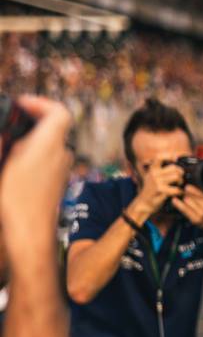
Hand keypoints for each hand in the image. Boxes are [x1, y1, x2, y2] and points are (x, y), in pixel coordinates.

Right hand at [0, 97, 71, 248]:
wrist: (31, 232)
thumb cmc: (17, 199)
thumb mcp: (5, 163)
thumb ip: (6, 143)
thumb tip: (5, 135)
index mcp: (50, 144)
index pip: (59, 112)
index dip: (40, 104)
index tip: (21, 104)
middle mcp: (62, 154)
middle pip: (53, 127)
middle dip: (31, 121)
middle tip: (10, 123)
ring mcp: (62, 169)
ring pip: (50, 144)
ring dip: (31, 139)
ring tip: (9, 145)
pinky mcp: (57, 182)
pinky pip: (48, 159)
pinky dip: (33, 155)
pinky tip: (14, 164)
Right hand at [129, 156, 183, 220]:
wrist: (143, 204)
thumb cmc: (151, 191)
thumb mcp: (152, 177)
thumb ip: (161, 169)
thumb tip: (175, 159)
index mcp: (152, 170)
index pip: (159, 157)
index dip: (169, 156)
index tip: (175, 159)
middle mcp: (154, 174)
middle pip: (174, 168)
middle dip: (181, 173)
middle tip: (180, 179)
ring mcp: (157, 182)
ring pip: (177, 177)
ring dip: (181, 182)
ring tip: (178, 186)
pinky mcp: (161, 191)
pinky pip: (176, 189)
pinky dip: (180, 192)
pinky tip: (178, 193)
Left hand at [171, 185, 202, 238]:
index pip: (196, 190)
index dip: (190, 187)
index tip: (188, 186)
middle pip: (190, 194)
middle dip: (186, 191)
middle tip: (185, 190)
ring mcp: (201, 214)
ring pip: (186, 200)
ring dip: (183, 197)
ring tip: (184, 196)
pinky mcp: (195, 219)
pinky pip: (183, 209)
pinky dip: (178, 204)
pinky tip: (175, 200)